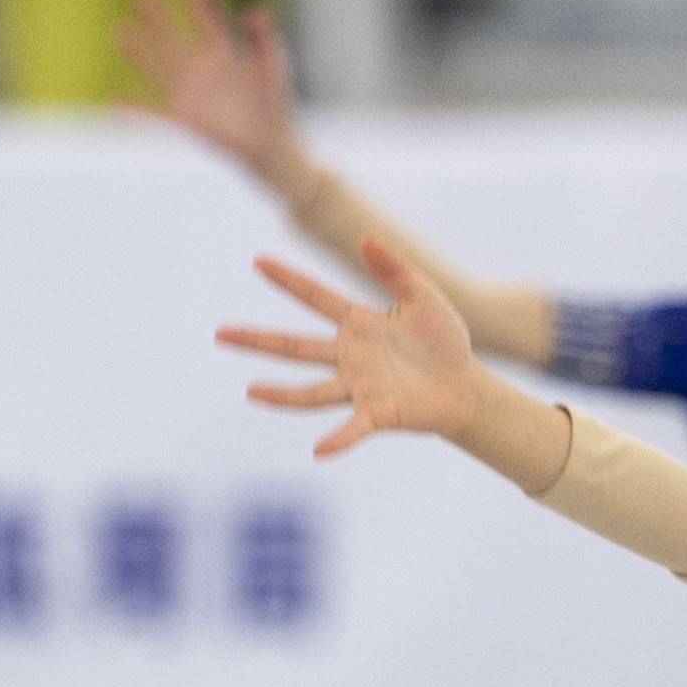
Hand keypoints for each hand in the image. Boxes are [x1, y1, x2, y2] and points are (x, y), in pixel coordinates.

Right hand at [120, 0, 303, 174]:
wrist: (271, 143)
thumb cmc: (275, 103)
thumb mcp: (273, 65)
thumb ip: (265, 37)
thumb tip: (256, 8)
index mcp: (224, 53)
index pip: (209, 18)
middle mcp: (201, 69)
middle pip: (175, 37)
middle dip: (159, 18)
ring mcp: (190, 92)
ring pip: (159, 66)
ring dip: (140, 51)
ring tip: (120, 31)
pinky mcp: (185, 117)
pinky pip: (154, 111)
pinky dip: (134, 108)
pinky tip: (114, 102)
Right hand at [221, 240, 476, 456]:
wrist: (466, 385)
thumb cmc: (443, 340)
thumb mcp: (423, 296)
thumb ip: (394, 269)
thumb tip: (365, 237)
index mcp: (358, 322)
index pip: (315, 296)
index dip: (288, 280)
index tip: (258, 261)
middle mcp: (349, 355)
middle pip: (295, 346)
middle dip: (258, 340)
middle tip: (220, 333)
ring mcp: (359, 386)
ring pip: (311, 392)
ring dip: (281, 395)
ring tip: (251, 392)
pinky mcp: (378, 414)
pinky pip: (352, 428)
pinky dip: (338, 440)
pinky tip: (319, 450)